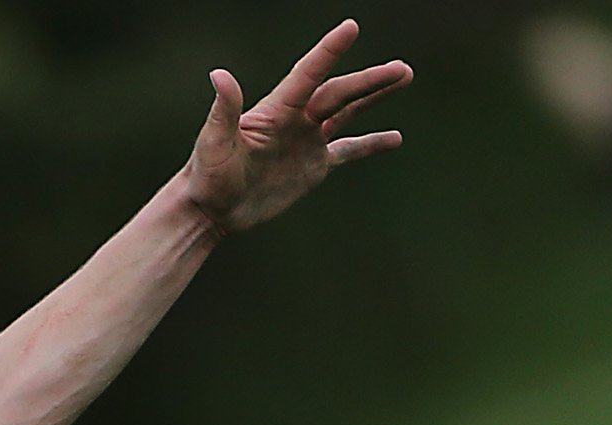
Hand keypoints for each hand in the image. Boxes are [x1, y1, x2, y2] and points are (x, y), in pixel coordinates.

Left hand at [185, 20, 412, 235]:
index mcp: (276, 110)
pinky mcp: (313, 165)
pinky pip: (348, 149)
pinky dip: (371, 144)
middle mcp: (296, 119)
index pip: (308, 74)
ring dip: (375, 96)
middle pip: (338, 93)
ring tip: (404, 77)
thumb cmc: (207, 175)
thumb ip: (224, 110)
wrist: (211, 210)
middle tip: (401, 69)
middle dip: (370, 81)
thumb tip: (220, 76)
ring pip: (348, 112)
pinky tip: (395, 138)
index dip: (328, 52)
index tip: (350, 27)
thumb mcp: (214, 142)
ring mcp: (307, 140)